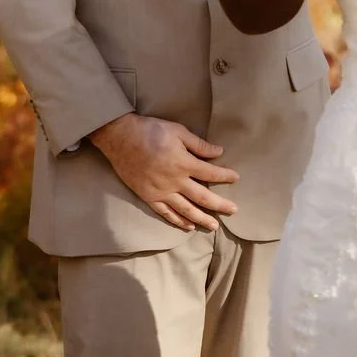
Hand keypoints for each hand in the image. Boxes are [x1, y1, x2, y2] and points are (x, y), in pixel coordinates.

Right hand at [89, 113, 239, 231]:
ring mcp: (161, 192)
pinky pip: (166, 213)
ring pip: (186, 210)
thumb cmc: (151, 130)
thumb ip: (199, 144)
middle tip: (233, 211)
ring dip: (202, 218)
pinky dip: (178, 221)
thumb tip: (219, 152)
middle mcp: (175, 181)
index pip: (210, 173)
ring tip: (214, 226)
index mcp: (184, 163)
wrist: (121, 138)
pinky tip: (188, 226)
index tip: (236, 178)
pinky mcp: (149, 197)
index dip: (224, 176)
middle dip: (219, 204)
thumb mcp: (178, 131)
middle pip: (202, 197)